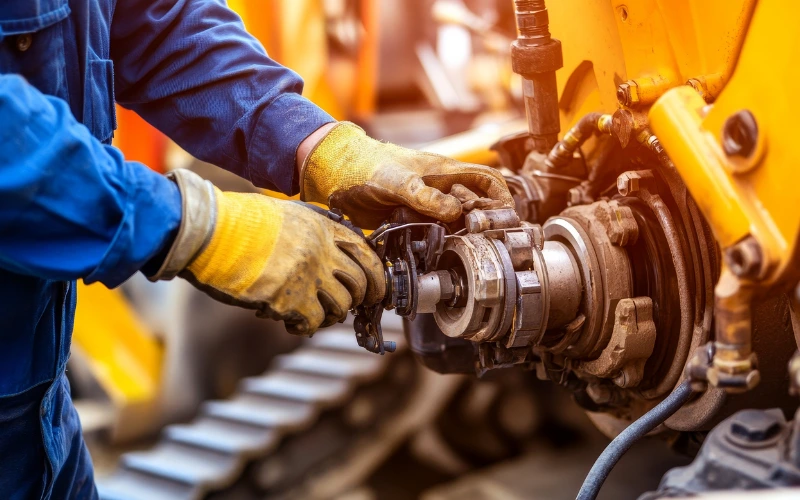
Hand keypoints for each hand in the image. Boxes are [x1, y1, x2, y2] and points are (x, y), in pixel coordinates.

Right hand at [151, 169, 384, 335]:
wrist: (208, 233)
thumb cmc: (238, 222)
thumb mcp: (287, 215)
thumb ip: (313, 231)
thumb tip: (331, 255)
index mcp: (323, 226)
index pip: (366, 253)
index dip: (376, 275)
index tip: (375, 289)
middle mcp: (322, 250)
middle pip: (361, 283)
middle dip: (360, 300)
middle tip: (348, 307)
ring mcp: (308, 275)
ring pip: (342, 306)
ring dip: (332, 315)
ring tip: (315, 314)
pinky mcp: (289, 299)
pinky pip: (314, 322)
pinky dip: (306, 327)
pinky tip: (293, 323)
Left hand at [299, 122, 513, 228]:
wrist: (336, 174)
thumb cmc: (367, 165)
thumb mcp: (398, 181)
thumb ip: (426, 197)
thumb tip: (456, 212)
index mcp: (444, 172)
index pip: (486, 181)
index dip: (501, 198)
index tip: (507, 218)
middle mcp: (440, 189)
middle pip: (474, 207)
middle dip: (482, 223)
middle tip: (481, 241)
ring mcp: (426, 205)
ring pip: (455, 223)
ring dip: (460, 236)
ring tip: (461, 248)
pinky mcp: (412, 219)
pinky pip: (433, 232)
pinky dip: (438, 242)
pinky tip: (437, 250)